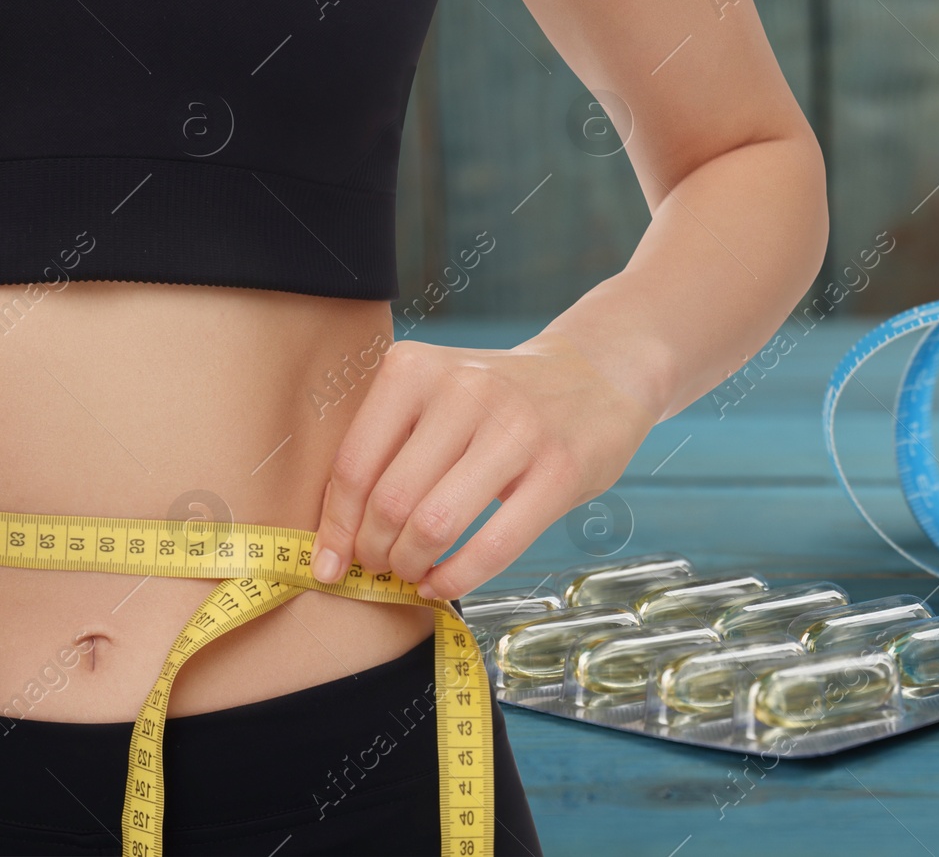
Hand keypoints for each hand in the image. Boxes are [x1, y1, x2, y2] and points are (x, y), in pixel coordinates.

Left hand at [309, 333, 656, 599]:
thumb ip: (390, 447)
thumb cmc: (500, 400)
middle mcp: (464, 391)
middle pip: (391, 501)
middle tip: (378, 567)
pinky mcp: (560, 469)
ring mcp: (517, 429)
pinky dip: (458, 578)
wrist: (596, 373)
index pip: (354, 466)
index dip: (335, 528)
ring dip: (412, 566)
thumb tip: (336, 540)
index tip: (328, 563)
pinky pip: (495, 545)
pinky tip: (445, 583)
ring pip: (435, 524)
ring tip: (411, 572)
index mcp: (416, 368)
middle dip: (373, 552)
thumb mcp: (437, 395)